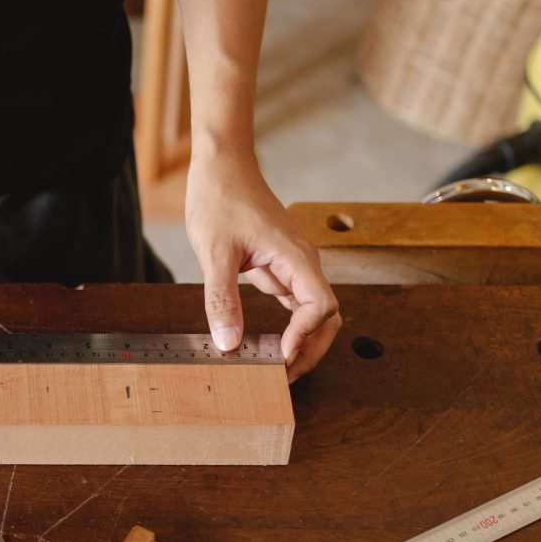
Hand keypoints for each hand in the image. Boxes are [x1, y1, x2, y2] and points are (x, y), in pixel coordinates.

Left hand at [184, 153, 340, 382]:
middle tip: (284, 375)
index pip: (322, 305)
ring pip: (311, 311)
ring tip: (275, 366)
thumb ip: (222, 300)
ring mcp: (292, 264)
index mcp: (295, 256)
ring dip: (300, 340)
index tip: (281, 355)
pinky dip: (285, 324)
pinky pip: (291, 300)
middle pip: (326, 316)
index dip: (306, 335)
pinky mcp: (278, 265)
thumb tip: (229, 343)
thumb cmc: (220, 199)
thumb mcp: (214, 253)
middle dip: (311, 348)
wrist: (221, 165)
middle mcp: (302, 262)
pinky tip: (264, 342)